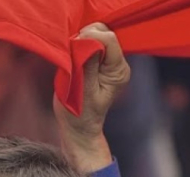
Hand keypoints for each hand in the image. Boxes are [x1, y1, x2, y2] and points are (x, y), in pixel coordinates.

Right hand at [54, 23, 130, 171]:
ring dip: (81, 44)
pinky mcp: (101, 64)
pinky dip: (80, 49)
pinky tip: (75, 62)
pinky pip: (91, 46)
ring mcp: (110, 64)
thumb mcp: (82, 91)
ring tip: (72, 61)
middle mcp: (118, 64)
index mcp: (118, 71)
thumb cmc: (79, 116)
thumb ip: (87, 64)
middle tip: (71, 56)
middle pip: (104, 34)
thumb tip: (87, 40)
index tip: (73, 49)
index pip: (108, 40)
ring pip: (97, 38)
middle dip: (85, 39)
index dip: (89, 38)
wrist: (80, 129)